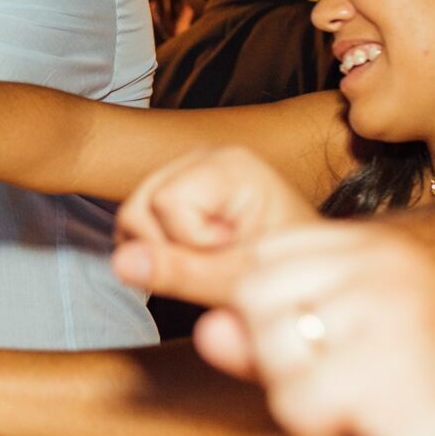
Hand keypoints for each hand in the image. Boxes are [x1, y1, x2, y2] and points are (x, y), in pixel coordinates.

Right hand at [111, 146, 320, 312]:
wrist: (313, 279)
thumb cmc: (290, 276)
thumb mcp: (240, 279)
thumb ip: (180, 270)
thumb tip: (120, 263)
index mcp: (230, 164)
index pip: (166, 202)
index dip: (191, 243)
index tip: (235, 252)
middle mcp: (204, 156)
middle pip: (139, 207)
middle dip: (170, 249)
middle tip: (221, 258)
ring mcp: (187, 171)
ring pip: (132, 218)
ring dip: (163, 253)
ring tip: (211, 258)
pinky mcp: (177, 191)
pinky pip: (137, 224)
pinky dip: (156, 251)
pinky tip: (196, 256)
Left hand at [213, 221, 434, 435]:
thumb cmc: (426, 420)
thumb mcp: (339, 367)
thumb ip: (271, 343)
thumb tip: (208, 327)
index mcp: (379, 251)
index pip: (263, 257)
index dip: (266, 317)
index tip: (327, 356)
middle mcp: (385, 265)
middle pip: (252, 296)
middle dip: (281, 360)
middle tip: (352, 391)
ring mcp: (386, 311)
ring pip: (269, 347)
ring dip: (302, 399)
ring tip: (368, 410)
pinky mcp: (382, 368)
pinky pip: (293, 401)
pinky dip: (322, 432)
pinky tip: (380, 433)